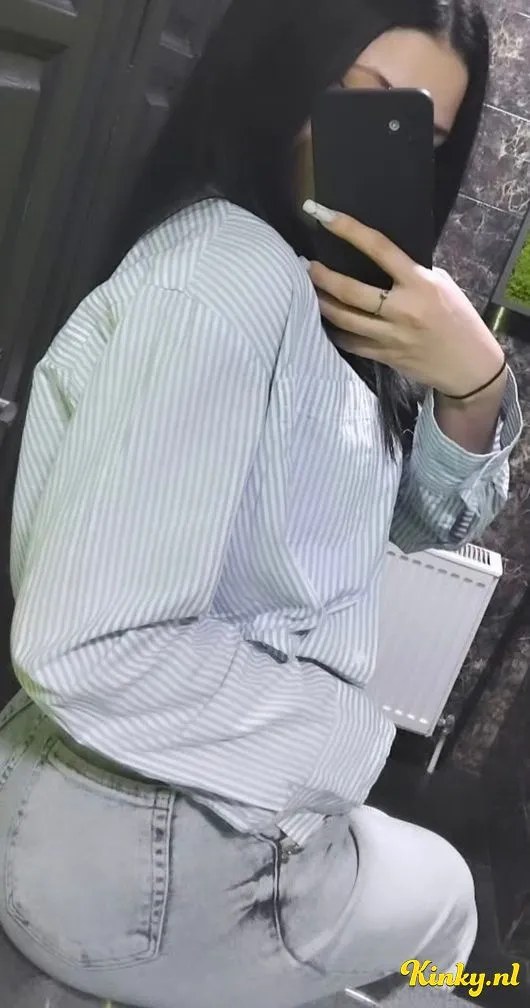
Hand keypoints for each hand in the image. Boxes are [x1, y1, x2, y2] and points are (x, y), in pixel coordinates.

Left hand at [305, 203, 505, 400]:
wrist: (469, 365)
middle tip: (304, 264)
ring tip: (306, 290)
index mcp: (420, 282)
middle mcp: (403, 308)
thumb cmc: (458, 319)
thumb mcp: (442, 285)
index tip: (323, 214)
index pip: (379, 248)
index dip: (348, 229)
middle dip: (322, 276)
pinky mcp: (384, 356)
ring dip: (321, 302)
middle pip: (350, 290)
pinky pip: (350, 342)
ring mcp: (391, 335)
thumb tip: (380, 260)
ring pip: (344, 318)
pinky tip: (322, 321)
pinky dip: (333, 331)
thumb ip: (411, 273)